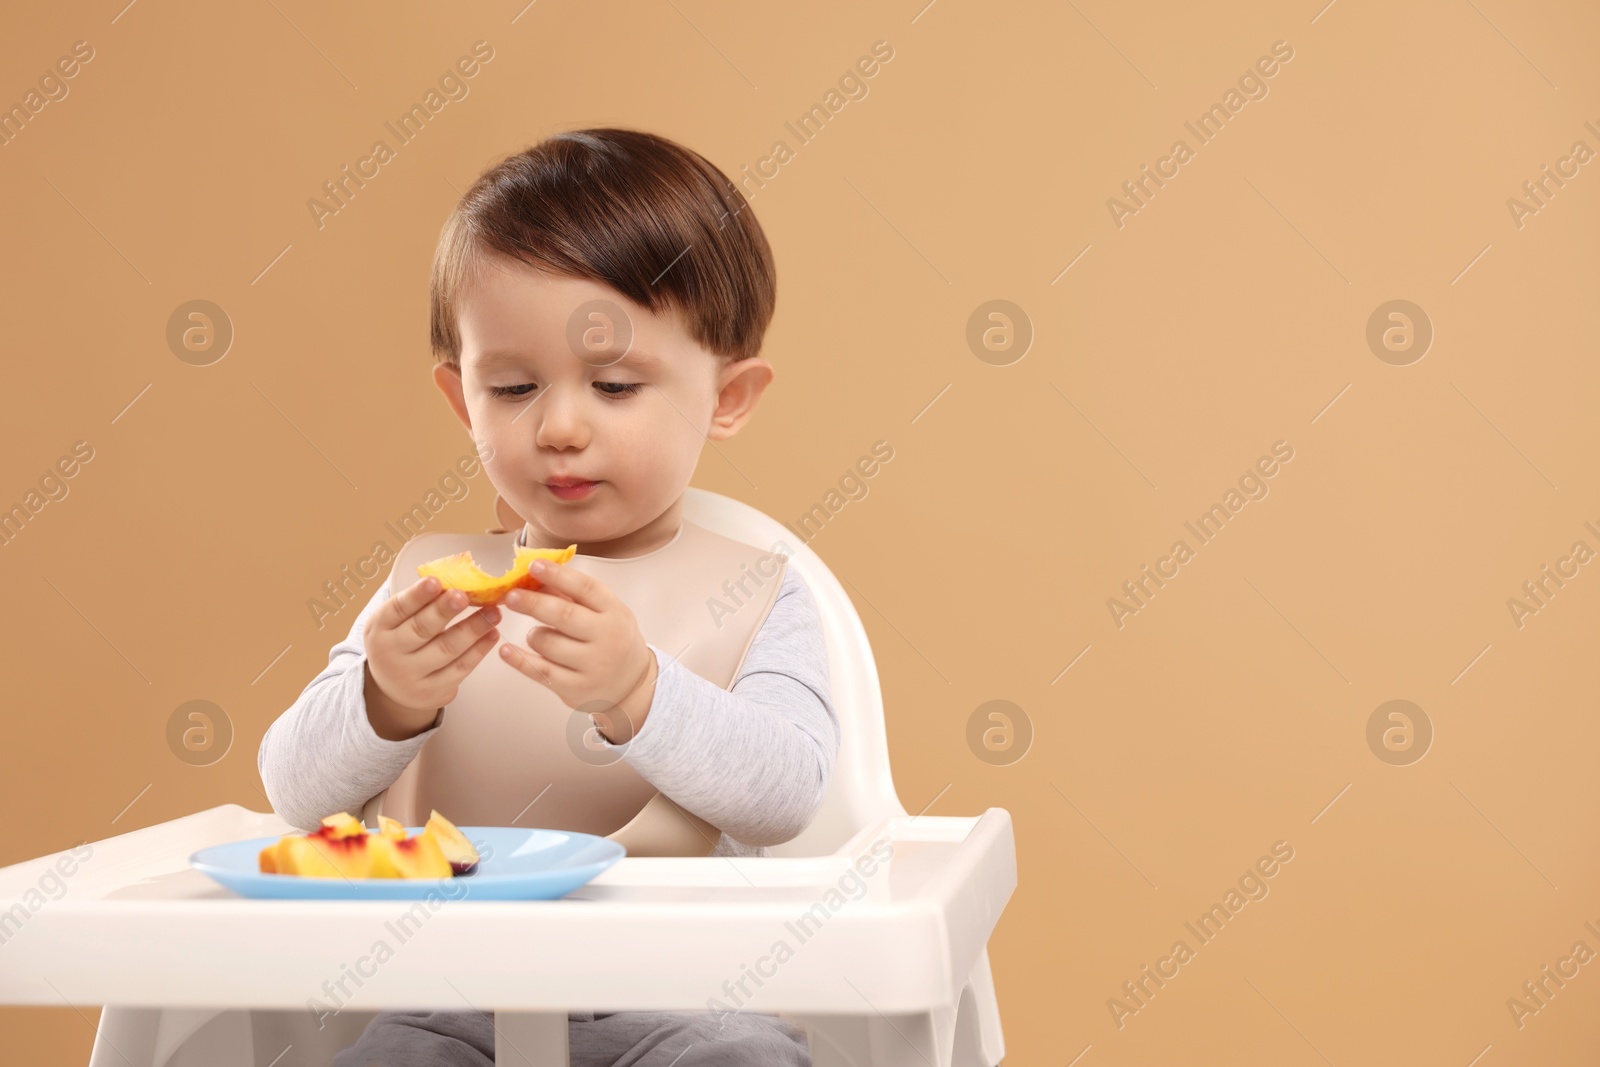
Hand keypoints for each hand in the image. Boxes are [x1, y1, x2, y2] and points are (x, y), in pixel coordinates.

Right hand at [363, 576, 501, 739]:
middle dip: (445, 610)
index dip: (417, 595)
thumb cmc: (400, 642)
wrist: (395, 687)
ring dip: (473, 628)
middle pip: (421, 629)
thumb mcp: (396, 622)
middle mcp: (389, 654)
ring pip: (446, 649)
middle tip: (465, 596)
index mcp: (379, 629)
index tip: (436, 581)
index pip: (397, 609)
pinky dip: (479, 650)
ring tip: (493, 612)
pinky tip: (492, 634)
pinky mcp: (432, 692)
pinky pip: (460, 669)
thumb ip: (418, 604)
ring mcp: (410, 676)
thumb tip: (454, 580)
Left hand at [498, 559, 655, 741]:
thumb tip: (537, 577)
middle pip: (564, 615)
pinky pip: (541, 671)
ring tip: (536, 635)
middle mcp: (607, 638)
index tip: (533, 565)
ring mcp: (592, 666)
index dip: (558, 575)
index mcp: (615, 613)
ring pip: (548, 643)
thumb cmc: (613, 639)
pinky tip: (506, 650)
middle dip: (533, 603)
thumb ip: (575, 597)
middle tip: (511, 595)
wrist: (632, 685)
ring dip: (533, 635)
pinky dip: (519, 660)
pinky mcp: (576, 688)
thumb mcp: (606, 614)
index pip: (585, 588)